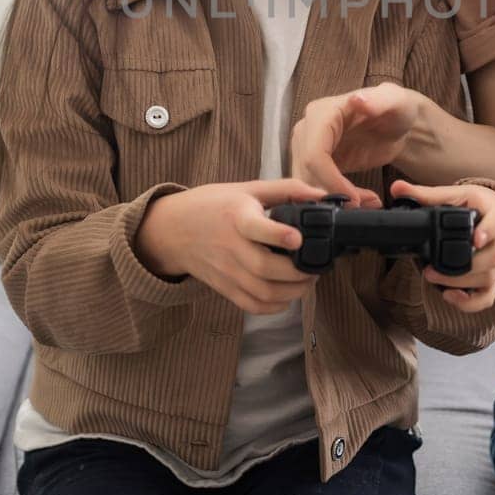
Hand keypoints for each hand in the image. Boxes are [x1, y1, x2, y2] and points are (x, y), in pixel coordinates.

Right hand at [136, 179, 328, 313]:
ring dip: (293, 291)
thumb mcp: (247, 189)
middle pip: (265, 268)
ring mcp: (227, 271)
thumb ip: (287, 190)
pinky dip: (275, 306)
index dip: (279, 235)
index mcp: (236, 216)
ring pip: (263, 292)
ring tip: (308, 280)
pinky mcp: (225, 288)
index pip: (255, 228)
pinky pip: (253, 305)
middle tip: (316, 265)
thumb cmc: (213, 205)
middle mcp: (230, 247)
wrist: (172, 230)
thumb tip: (323, 195)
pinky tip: (288, 294)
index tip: (298, 239)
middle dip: (298, 272)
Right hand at [289, 81, 425, 207]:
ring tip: (367, 202)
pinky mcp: (316, 164)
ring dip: (336, 200)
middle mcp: (307, 130)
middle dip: (332, 193)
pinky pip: (317, 188)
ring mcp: (308, 148)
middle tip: (362, 205)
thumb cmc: (397, 108)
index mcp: (321, 113)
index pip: (313, 154)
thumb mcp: (395, 101)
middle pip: (306, 173)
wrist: (397, 123)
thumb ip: (378, 100)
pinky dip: (338, 199)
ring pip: (308, 184)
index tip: (354, 198)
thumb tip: (357, 100)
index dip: (330, 180)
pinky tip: (362, 200)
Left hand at [388, 179, 494, 312]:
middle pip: (493, 258)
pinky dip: (470, 303)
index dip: (488, 232)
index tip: (476, 239)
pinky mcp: (493, 280)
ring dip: (460, 283)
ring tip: (432, 278)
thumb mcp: (456, 194)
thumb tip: (397, 188)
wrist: (494, 214)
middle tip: (431, 270)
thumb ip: (427, 194)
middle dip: (463, 268)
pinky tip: (449, 296)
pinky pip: (487, 298)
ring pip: (488, 279)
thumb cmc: (476, 204)